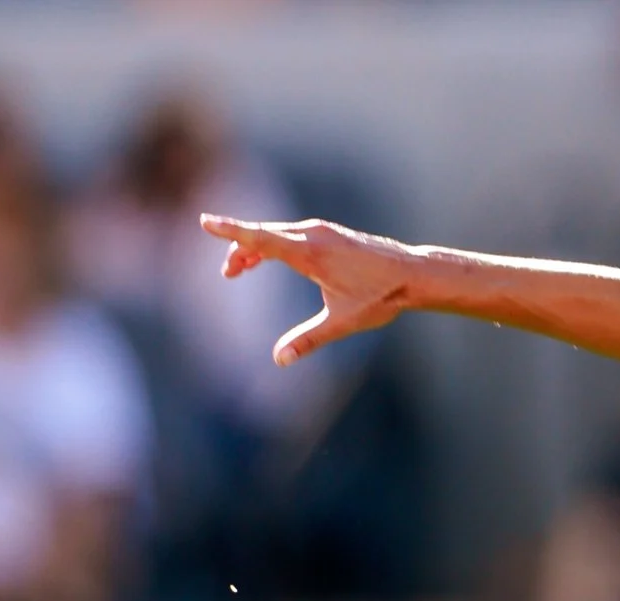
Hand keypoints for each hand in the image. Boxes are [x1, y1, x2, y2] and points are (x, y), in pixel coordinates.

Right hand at [199, 214, 417, 364]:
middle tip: (227, 274)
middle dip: (240, 250)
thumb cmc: (381, 297)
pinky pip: (292, 234)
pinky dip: (275, 243)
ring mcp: (322, 231)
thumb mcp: (342, 322)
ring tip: (240, 268)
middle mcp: (314, 235)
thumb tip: (279, 359)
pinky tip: (271, 257)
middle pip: (263, 236)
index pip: (261, 238)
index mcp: (311, 253)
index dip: (230, 232)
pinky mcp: (330, 234)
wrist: (414, 274)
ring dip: (256, 248)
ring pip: (277, 234)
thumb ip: (308, 339)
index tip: (205, 222)